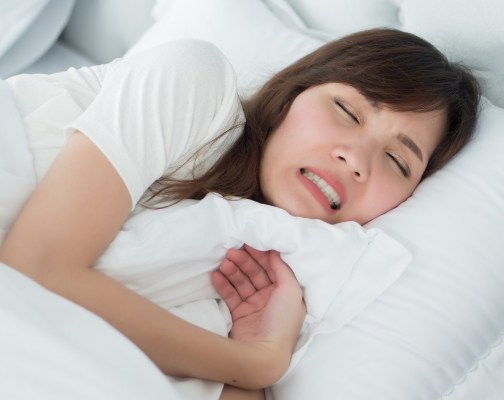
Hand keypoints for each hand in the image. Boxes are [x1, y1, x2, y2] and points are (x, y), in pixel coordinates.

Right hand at [211, 245, 305, 371]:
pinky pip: (230, 295)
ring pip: (242, 282)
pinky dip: (223, 284)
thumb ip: (283, 268)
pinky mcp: (239, 315)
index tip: (249, 243)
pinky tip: (216, 275)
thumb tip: (275, 251)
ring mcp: (254, 307)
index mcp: (286, 292)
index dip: (261, 255)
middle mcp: (271, 298)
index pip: (272, 268)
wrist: (263, 355)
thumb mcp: (291, 291)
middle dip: (244, 261)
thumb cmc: (282, 322)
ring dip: (233, 270)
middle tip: (232, 251)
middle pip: (256, 273)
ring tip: (224, 262)